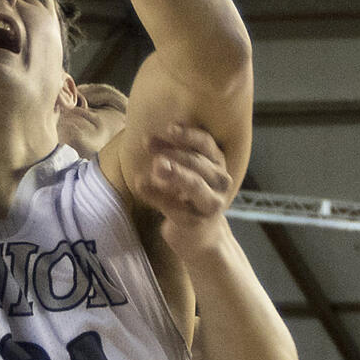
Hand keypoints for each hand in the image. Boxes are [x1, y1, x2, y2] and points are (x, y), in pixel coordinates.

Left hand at [135, 121, 234, 262]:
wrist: (199, 234)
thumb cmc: (189, 193)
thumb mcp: (185, 167)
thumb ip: (175, 148)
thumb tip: (167, 125)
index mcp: (217, 164)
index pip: (207, 144)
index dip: (188, 135)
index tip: (169, 127)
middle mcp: (220, 183)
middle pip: (198, 163)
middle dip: (173, 152)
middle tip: (148, 144)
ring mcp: (211, 204)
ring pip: (195, 185)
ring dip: (174, 173)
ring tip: (154, 165)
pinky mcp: (196, 222)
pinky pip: (175, 206)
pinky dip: (156, 195)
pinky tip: (139, 184)